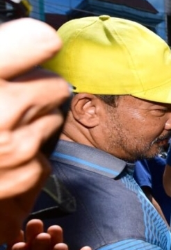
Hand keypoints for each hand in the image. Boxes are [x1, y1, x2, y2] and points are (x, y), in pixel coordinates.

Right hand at [0, 19, 70, 242]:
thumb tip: (21, 41)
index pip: (39, 40)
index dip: (33, 43)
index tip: (27, 50)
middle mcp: (1, 108)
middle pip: (54, 84)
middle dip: (35, 87)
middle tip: (5, 94)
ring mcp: (14, 146)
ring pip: (53, 119)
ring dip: (32, 120)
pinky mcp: (21, 175)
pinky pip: (43, 155)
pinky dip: (27, 155)